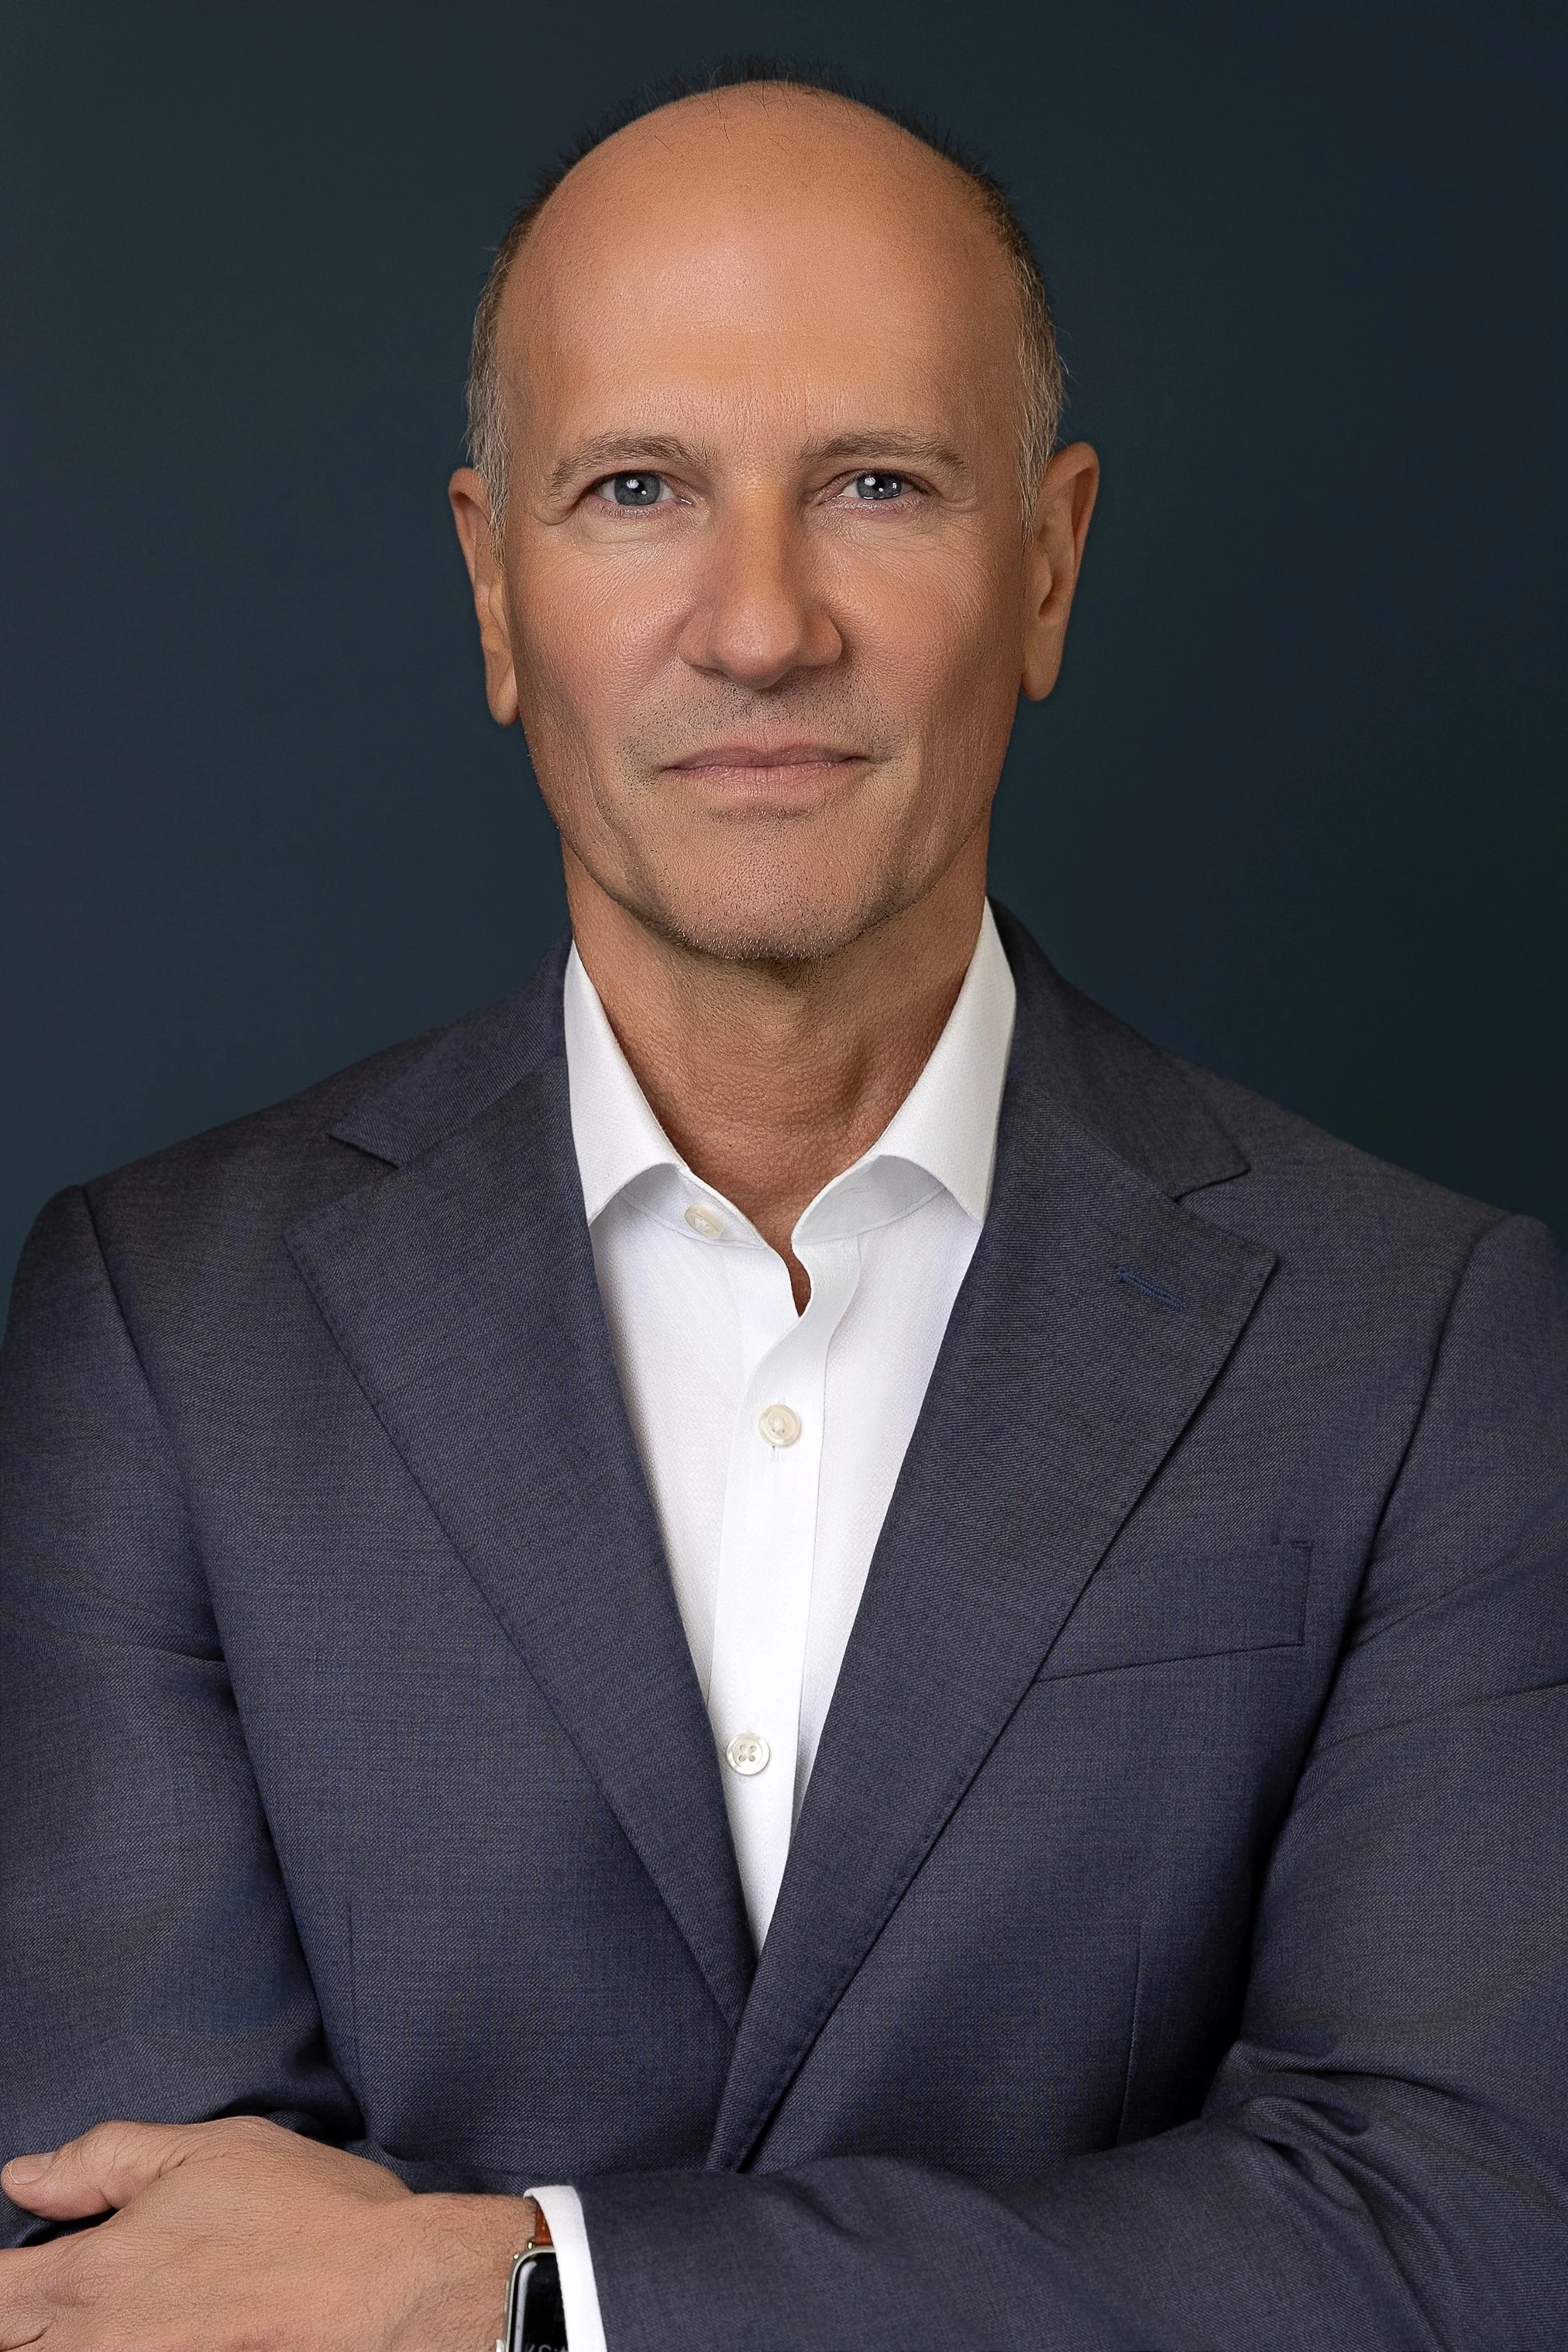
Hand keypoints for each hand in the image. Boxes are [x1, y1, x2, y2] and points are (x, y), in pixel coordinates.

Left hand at [0, 2117, 534, 2350]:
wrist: (386, 2294)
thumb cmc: (305, 2215)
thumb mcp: (203, 2152)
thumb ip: (101, 2161)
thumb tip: (24, 2176)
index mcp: (88, 2281)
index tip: (20, 2258)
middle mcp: (96, 2350)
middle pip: (16, 2340)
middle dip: (28, 2312)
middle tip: (74, 2283)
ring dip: (70, 2333)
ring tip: (130, 2300)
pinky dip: (118, 2347)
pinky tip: (160, 2323)